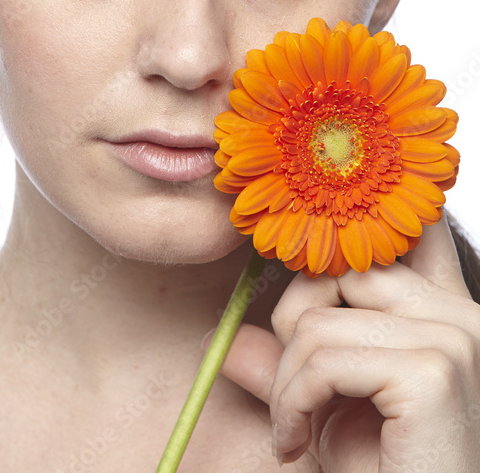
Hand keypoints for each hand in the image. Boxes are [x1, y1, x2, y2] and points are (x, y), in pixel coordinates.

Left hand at [220, 216, 479, 470]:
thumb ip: (286, 363)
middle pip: (335, 272)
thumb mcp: (326, 410)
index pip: (392, 234)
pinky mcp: (433, 374)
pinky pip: (324, 361)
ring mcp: (454, 339)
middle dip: (291, 331)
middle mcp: (461, 313)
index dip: (334, 248)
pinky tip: (296, 445)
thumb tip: (224, 333)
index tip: (296, 303)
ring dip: (286, 382)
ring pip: (319, 320)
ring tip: (291, 431)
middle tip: (289, 400)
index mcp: (446, 310)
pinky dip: (293, 403)